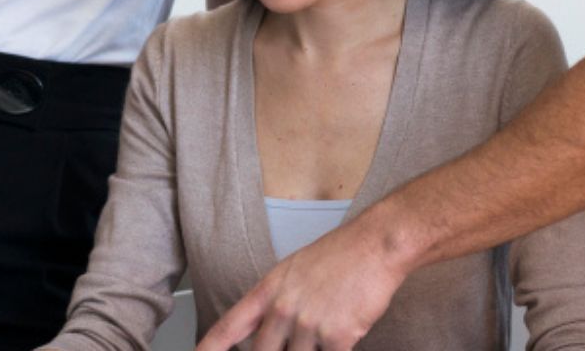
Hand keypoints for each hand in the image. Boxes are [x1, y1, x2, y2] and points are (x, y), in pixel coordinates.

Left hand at [197, 217, 407, 349]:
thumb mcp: (292, 272)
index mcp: (268, 291)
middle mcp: (284, 308)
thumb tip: (268, 330)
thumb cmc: (337, 256)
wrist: (374, 245)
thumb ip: (276, 302)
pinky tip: (339, 339)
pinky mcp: (338, 336)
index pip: (230, 326)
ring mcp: (309, 324)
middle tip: (287, 346)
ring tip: (321, 332)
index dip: (210, 347)